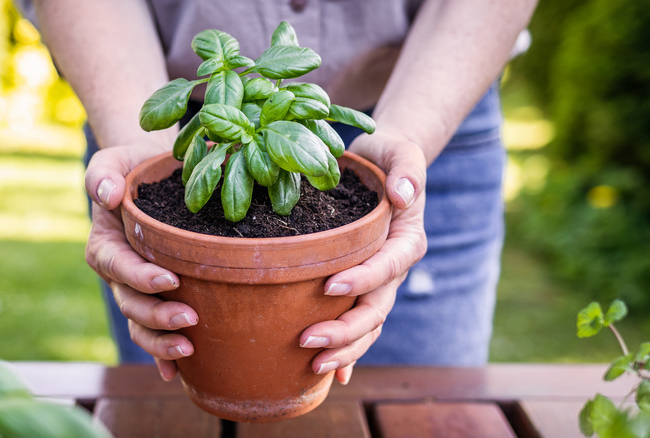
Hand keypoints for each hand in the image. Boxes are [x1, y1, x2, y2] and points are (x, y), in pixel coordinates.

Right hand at [84, 145, 197, 381]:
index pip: (118, 266)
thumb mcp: (114, 161)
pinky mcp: (156, 298)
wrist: (152, 176)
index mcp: (106, 245)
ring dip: (160, 342)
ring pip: (140, 325)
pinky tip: (178, 373)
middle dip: (156, 317)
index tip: (169, 280)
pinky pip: (154, 332)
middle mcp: (118, 274)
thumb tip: (109, 195)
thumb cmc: (133, 167)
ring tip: (189, 350)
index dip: (140, 277)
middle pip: (130, 304)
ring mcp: (136, 291)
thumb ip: (103, 175)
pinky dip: (162, 356)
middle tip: (189, 320)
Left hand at [299, 130, 428, 383]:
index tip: (329, 287)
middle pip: (377, 307)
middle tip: (308, 340)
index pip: (388, 266)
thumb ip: (408, 169)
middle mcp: (395, 269)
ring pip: (368, 325)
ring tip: (314, 365)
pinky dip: (347, 353)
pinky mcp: (362, 290)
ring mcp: (380, 284)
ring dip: (345, 349)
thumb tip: (403, 195)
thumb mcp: (401, 151)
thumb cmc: (388, 158)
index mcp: (407, 240)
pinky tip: (329, 377)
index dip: (363, 279)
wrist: (384, 169)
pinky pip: (358, 325)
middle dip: (346, 329)